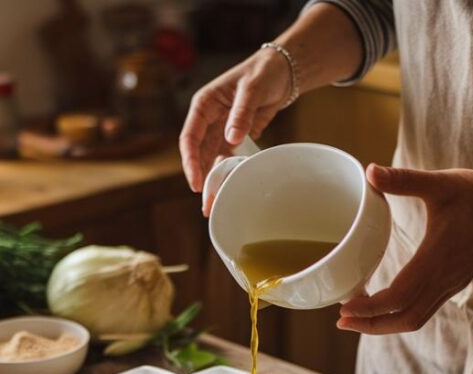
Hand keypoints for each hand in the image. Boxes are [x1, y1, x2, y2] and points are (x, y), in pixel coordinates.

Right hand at [179, 48, 290, 192]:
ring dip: (213, 179)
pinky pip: (228, 157)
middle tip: (206, 203)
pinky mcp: (235, 135)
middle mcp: (209, 118)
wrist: (282, 71)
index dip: (190, 161)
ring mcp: (221, 128)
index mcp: (204, 104)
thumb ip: (241, 113)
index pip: (190, 137)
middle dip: (201, 178)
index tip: (196, 183)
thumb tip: (231, 138)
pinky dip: (229, 171)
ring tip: (216, 202)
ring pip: (212, 158)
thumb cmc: (264, 72)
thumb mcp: (253, 89)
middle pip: (199, 153)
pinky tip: (231, 187)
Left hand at [338, 165, 472, 334]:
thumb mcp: (441, 183)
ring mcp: (451, 284)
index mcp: (435, 260)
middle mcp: (443, 279)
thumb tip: (370, 170)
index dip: (368, 308)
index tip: (344, 308)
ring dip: (385, 324)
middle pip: (404, 319)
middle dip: (371, 325)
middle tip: (342, 320)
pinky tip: (386, 303)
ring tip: (358, 317)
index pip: (397, 297)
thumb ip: (404, 180)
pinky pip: (425, 309)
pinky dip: (401, 314)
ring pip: (415, 318)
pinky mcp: (455, 282)